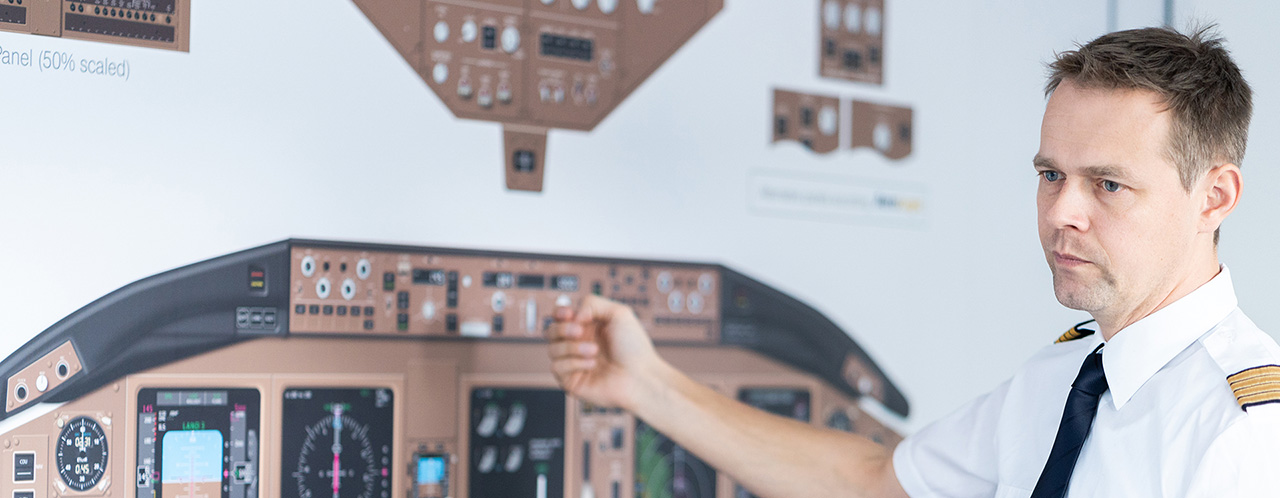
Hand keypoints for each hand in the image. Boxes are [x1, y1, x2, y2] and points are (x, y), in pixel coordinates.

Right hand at [547, 294, 662, 410]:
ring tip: (594, 351)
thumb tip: (574, 316)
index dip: (559, 312)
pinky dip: (573, 363)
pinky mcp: (571, 381)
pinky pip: (557, 367)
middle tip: (579, 331)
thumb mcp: (618, 313)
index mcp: (587, 327)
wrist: (640, 376)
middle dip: (561, 328)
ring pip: (552, 349)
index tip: (569, 313)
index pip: (560, 316)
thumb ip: (592, 303)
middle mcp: (578, 344)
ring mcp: (573, 363)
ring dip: (572, 347)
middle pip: (550, 330)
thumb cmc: (633, 346)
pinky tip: (592, 364)